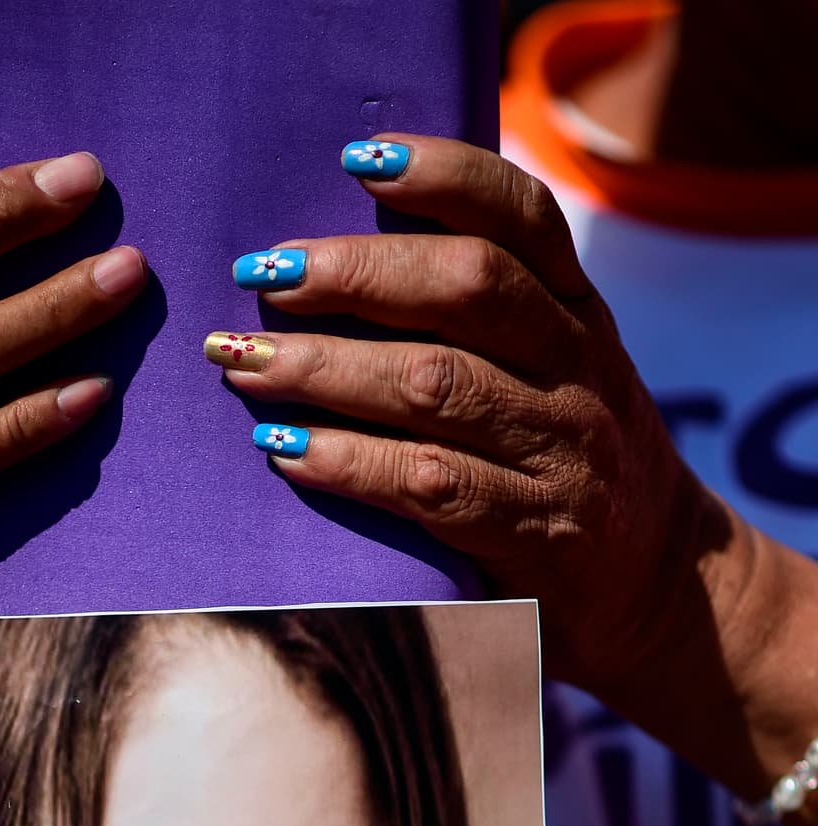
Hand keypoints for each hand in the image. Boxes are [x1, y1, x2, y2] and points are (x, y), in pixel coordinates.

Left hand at [213, 135, 712, 704]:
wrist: (657, 588)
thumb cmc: (565, 468)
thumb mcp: (555, 378)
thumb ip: (483, 326)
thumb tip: (341, 266)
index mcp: (580, 315)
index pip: (521, 217)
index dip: (443, 177)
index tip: (358, 160)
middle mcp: (580, 370)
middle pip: (466, 288)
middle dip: (352, 275)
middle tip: (262, 277)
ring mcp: (562, 453)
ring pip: (434, 385)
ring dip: (325, 370)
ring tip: (245, 366)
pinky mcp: (537, 534)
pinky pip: (429, 485)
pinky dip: (348, 463)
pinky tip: (285, 452)